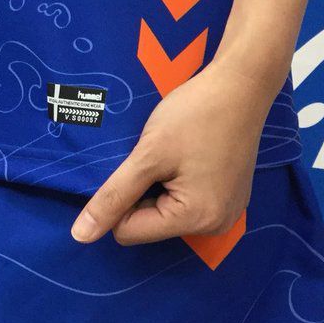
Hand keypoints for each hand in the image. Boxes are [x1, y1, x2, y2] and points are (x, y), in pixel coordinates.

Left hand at [70, 61, 277, 245]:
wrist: (242, 85)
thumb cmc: (194, 115)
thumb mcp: (147, 155)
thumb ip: (113, 197)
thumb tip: (81, 237)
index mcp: (196, 220)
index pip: (129, 231)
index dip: (121, 198)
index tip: (138, 164)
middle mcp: (216, 226)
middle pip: (149, 225)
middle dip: (142, 193)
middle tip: (158, 157)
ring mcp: (227, 214)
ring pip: (165, 214)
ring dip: (158, 187)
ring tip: (174, 156)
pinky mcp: (230, 198)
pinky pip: (187, 204)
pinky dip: (177, 183)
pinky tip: (188, 157)